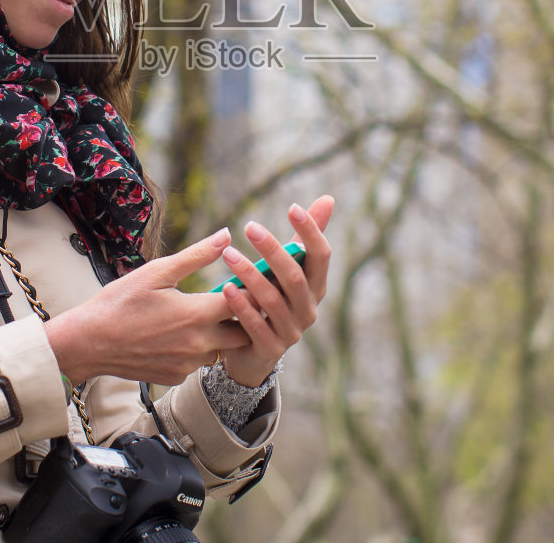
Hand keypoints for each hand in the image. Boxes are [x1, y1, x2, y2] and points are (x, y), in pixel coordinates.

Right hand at [46, 228, 251, 386]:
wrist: (89, 342)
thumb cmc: (120, 302)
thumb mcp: (158, 272)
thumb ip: (197, 255)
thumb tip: (226, 235)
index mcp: (198, 314)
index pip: (246, 302)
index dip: (252, 290)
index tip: (252, 281)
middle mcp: (199, 344)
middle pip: (243, 333)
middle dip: (242, 317)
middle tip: (231, 301)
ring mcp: (188, 364)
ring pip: (220, 350)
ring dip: (218, 336)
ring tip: (200, 318)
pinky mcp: (175, 377)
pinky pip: (197, 364)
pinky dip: (194, 351)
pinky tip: (175, 336)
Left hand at [215, 195, 333, 387]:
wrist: (252, 353)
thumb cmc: (272, 300)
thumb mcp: (287, 269)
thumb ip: (303, 238)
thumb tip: (328, 199)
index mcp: (316, 287)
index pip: (321, 256)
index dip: (311, 232)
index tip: (292, 207)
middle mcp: (308, 309)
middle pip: (294, 276)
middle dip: (273, 250)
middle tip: (249, 226)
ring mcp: (291, 331)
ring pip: (272, 300)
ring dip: (250, 275)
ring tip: (228, 254)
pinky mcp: (270, 350)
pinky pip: (255, 325)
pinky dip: (241, 305)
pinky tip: (225, 287)